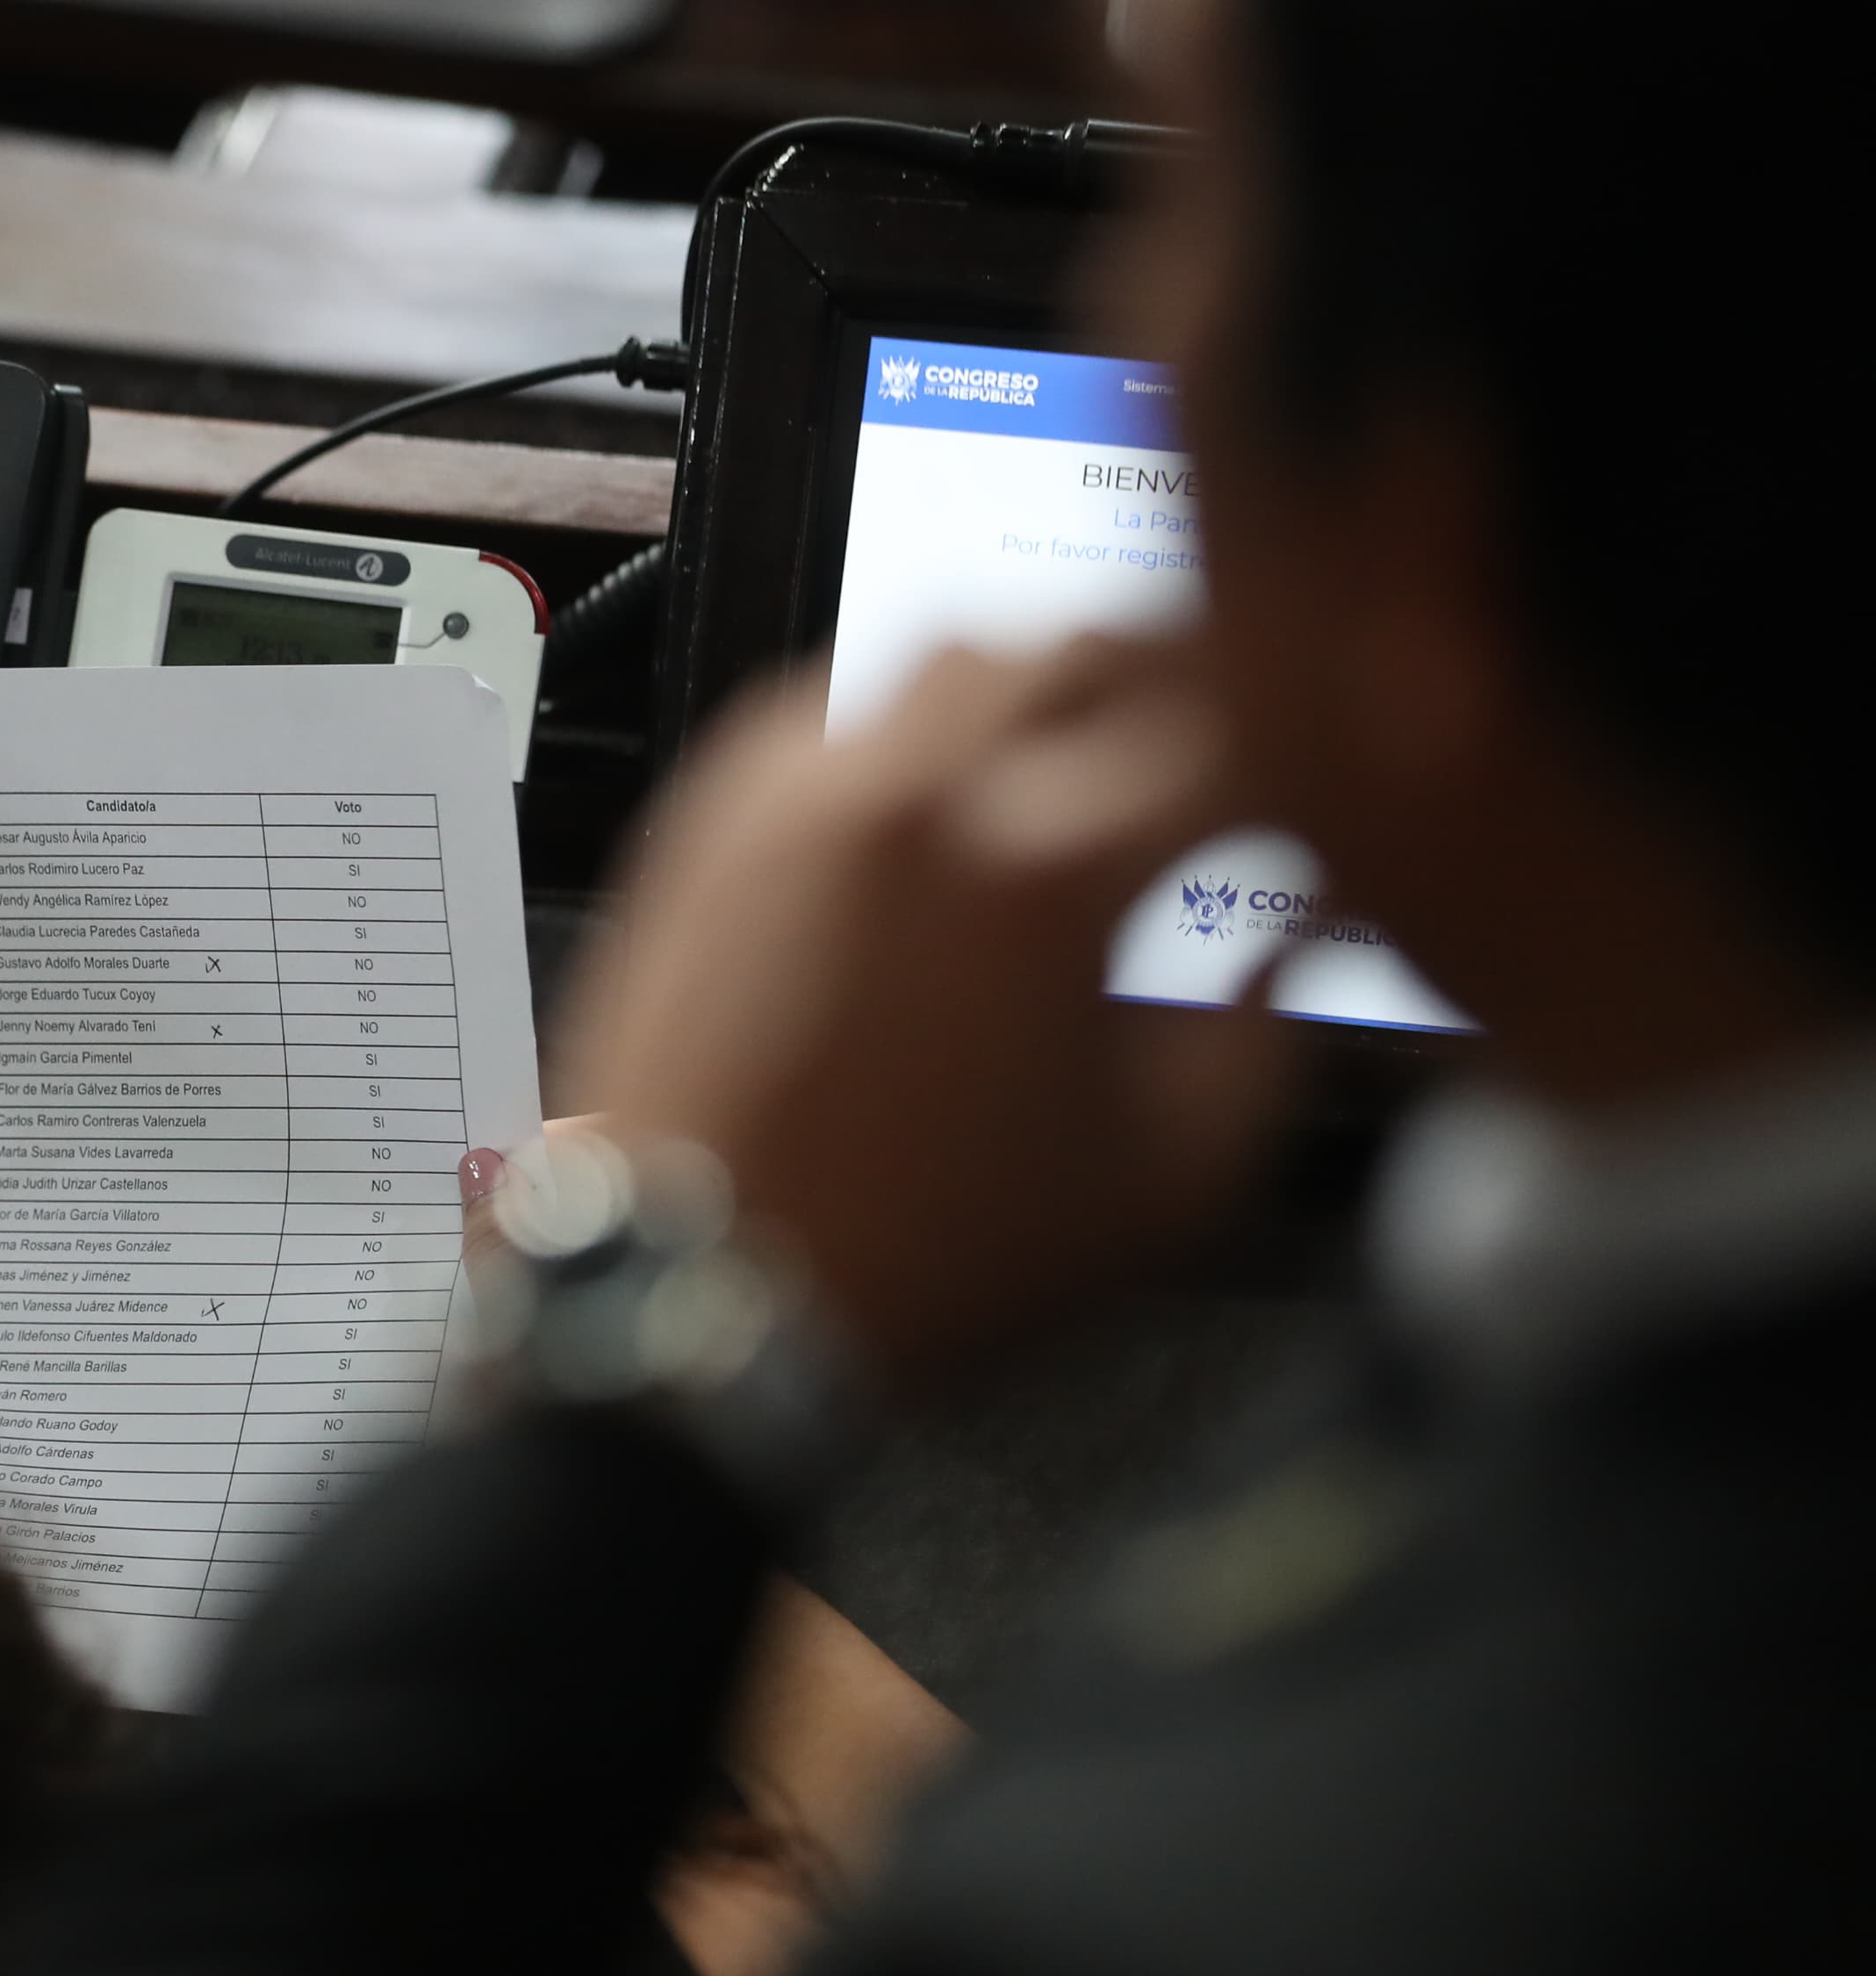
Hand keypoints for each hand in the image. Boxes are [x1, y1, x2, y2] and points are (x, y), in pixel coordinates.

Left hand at [560, 636, 1303, 1377]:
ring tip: (1088, 759)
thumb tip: (1300, 932)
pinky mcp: (712, 821)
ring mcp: (802, 793)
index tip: (1319, 824)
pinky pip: (830, 704)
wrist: (698, 1295)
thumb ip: (1271, 1035)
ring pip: (962, 645)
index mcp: (1053, 869)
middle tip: (1225, 746)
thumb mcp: (1172, 1182)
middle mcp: (921, 792)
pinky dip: (911, 726)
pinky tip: (940, 802)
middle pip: (1102, 638)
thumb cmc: (916, 1264)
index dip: (1311, 777)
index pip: (1241, 736)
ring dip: (1046, 680)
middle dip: (1190, 677)